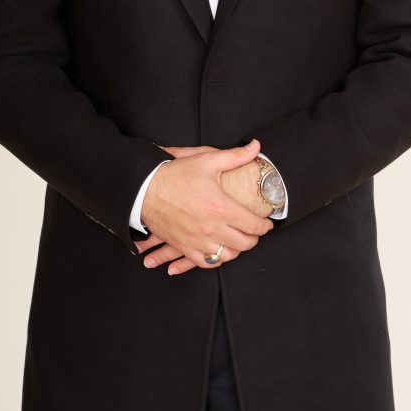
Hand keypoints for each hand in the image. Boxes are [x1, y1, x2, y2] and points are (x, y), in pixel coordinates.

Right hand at [136, 139, 273, 275]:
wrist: (144, 189)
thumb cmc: (175, 175)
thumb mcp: (207, 160)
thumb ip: (235, 156)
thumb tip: (256, 147)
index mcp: (221, 207)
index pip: (253, 225)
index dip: (264, 226)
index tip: (266, 223)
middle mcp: (211, 228)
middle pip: (245, 244)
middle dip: (254, 238)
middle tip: (254, 230)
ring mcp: (197, 241)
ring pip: (228, 256)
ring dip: (237, 249)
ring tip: (238, 239)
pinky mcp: (184, 247)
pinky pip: (206, 263)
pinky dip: (216, 259)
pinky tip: (219, 250)